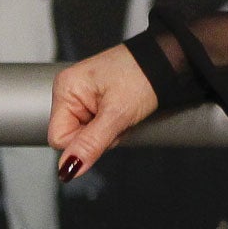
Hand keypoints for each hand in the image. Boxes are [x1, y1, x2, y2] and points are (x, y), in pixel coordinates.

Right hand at [48, 46, 159, 180]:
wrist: (169, 59)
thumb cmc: (145, 75)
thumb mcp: (118, 113)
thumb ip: (91, 143)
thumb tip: (68, 169)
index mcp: (66, 89)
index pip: (59, 138)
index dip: (83, 143)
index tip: (106, 130)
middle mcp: (71, 91)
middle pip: (75, 136)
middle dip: (100, 136)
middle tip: (120, 119)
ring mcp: (84, 95)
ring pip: (89, 133)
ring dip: (109, 131)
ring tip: (125, 112)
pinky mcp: (98, 99)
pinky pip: (99, 124)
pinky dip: (114, 124)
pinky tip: (124, 112)